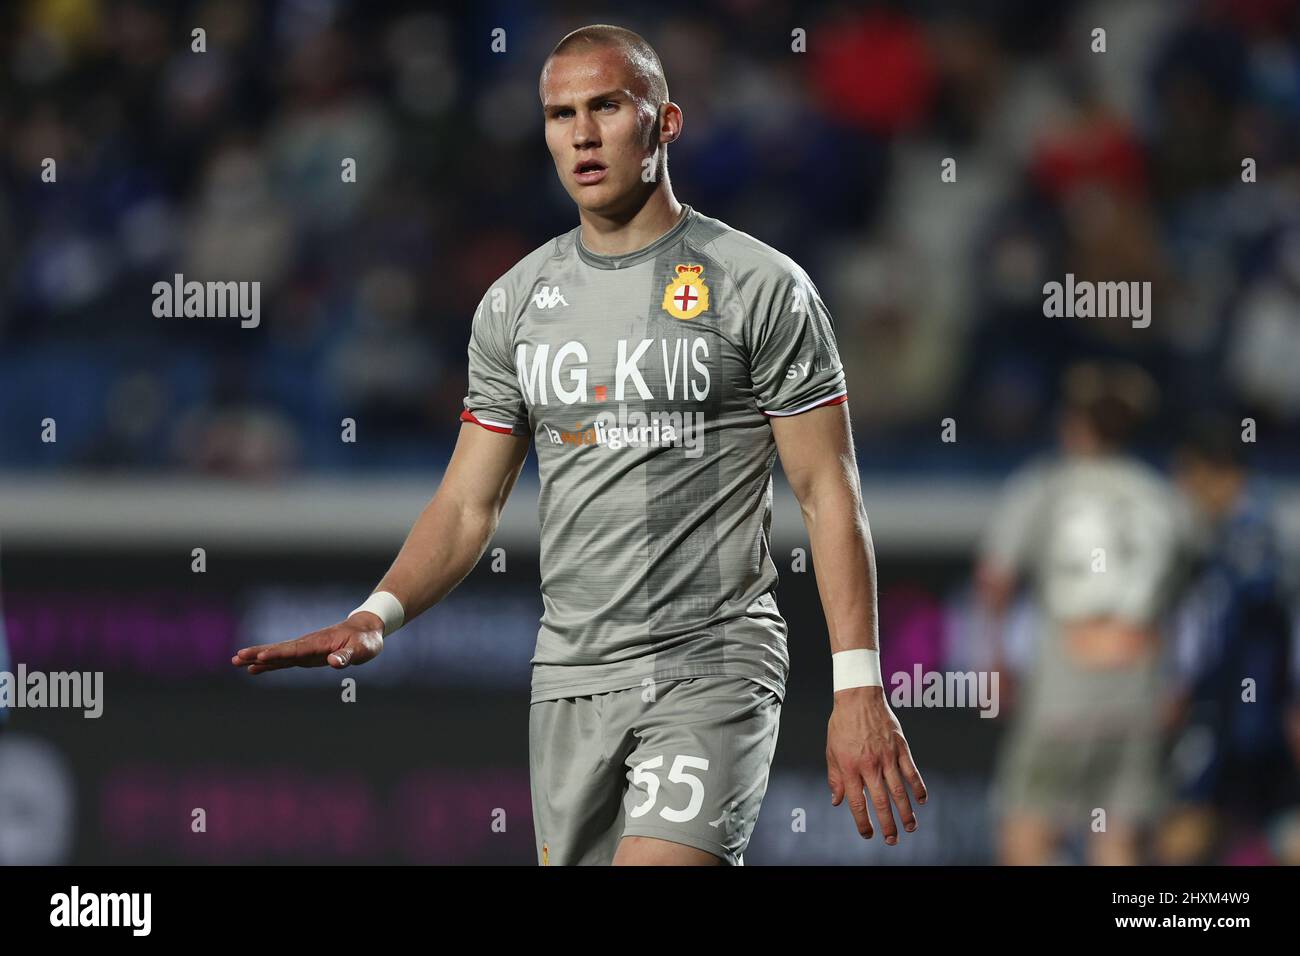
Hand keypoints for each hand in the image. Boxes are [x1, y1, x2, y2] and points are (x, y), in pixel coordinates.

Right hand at [231, 613, 384, 674]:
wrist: (365, 630)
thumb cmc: (365, 640)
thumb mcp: (362, 649)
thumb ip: (347, 656)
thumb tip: (333, 662)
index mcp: (319, 643)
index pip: (295, 649)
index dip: (277, 654)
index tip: (259, 657)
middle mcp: (308, 645)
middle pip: (279, 650)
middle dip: (258, 654)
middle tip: (236, 658)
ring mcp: (305, 650)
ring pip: (278, 655)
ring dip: (258, 659)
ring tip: (236, 662)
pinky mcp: (306, 655)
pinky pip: (284, 660)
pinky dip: (269, 664)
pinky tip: (254, 669)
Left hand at [827, 686, 926, 844]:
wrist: (858, 697)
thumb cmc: (842, 724)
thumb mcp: (831, 751)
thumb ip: (835, 777)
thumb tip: (837, 801)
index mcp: (849, 767)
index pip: (857, 802)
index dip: (863, 822)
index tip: (868, 834)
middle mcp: (869, 765)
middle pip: (880, 801)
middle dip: (887, 824)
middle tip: (892, 840)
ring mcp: (887, 756)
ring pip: (899, 790)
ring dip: (906, 811)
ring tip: (910, 827)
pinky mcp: (900, 747)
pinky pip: (911, 771)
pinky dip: (918, 787)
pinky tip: (922, 800)